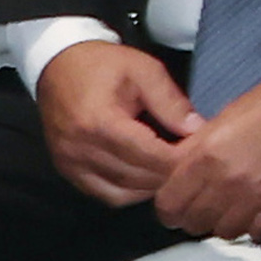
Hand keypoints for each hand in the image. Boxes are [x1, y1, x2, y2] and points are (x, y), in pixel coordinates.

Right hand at [38, 40, 199, 208]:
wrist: (58, 65)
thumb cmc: (103, 64)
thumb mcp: (143, 71)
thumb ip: (170, 102)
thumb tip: (198, 130)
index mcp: (99, 122)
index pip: (150, 155)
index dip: (180, 158)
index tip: (202, 152)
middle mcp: (80, 149)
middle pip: (138, 178)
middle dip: (170, 173)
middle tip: (193, 162)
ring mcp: (70, 164)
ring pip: (123, 194)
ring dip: (152, 186)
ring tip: (172, 168)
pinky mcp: (68, 172)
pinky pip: (106, 196)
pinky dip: (131, 192)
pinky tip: (147, 177)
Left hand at [154, 65, 260, 240]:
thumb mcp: (227, 114)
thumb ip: (199, 145)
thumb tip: (181, 167)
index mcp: (209, 155)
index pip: (169, 202)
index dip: (168, 204)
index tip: (173, 200)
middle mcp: (229, 182)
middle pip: (193, 222)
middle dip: (191, 215)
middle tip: (199, 204)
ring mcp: (257, 198)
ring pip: (222, 231)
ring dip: (221, 222)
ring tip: (227, 207)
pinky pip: (255, 233)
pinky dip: (251, 226)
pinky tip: (254, 212)